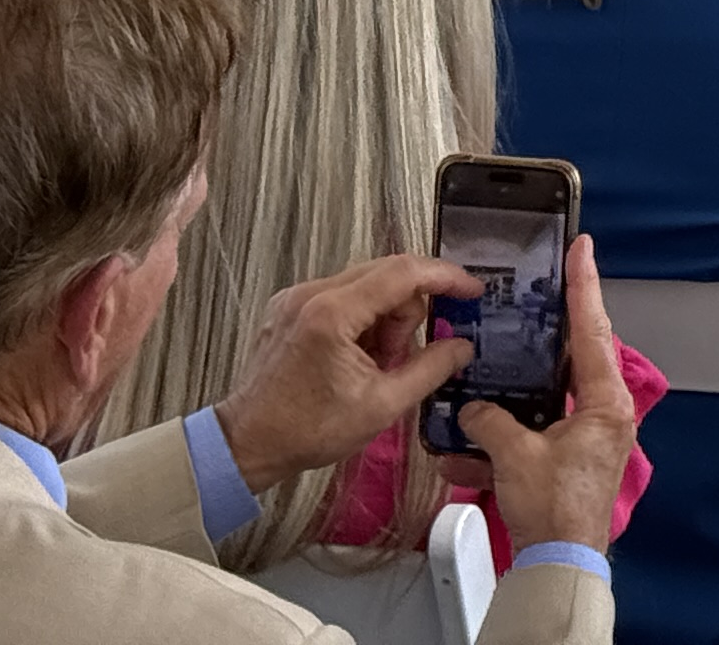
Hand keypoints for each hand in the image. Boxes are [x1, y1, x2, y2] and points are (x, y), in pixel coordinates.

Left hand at [212, 252, 481, 494]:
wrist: (245, 445)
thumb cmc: (310, 431)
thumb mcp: (381, 406)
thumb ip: (430, 369)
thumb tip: (463, 347)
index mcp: (333, 314)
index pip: (404, 273)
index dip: (446, 277)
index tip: (473, 292)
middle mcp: (312, 293)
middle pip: (388, 274)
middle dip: (409, 311)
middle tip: (401, 357)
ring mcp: (297, 297)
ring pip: (367, 284)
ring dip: (385, 317)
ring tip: (375, 364)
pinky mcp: (289, 307)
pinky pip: (343, 295)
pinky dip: (362, 319)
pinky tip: (356, 356)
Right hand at [470, 236, 635, 558]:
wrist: (559, 564)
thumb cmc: (555, 510)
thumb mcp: (516, 456)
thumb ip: (492, 421)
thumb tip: (475, 409)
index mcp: (604, 402)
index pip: (592, 329)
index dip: (583, 286)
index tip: (582, 248)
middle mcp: (602, 414)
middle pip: (568, 361)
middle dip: (540, 341)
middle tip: (528, 304)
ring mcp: (585, 439)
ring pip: (542, 402)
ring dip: (507, 402)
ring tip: (478, 387)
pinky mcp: (564, 464)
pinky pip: (529, 440)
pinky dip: (498, 445)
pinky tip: (462, 454)